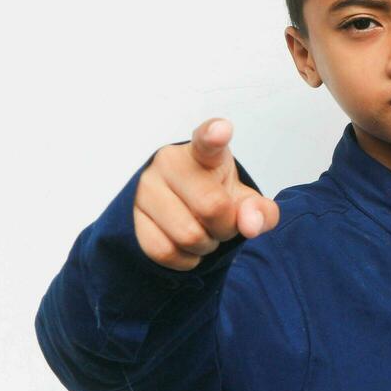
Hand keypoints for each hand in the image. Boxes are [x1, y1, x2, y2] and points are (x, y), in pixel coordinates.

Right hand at [134, 116, 277, 269]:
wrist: (180, 207)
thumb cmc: (217, 197)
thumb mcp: (245, 202)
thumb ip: (261, 212)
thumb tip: (251, 226)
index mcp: (204, 153)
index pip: (207, 141)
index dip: (214, 136)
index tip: (221, 130)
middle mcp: (170, 162)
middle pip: (212, 207)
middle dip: (225, 227)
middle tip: (221, 223)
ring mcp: (145, 188)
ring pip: (187, 235)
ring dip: (205, 246)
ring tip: (203, 233)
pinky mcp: (129, 215)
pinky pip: (163, 251)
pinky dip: (183, 259)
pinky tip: (186, 248)